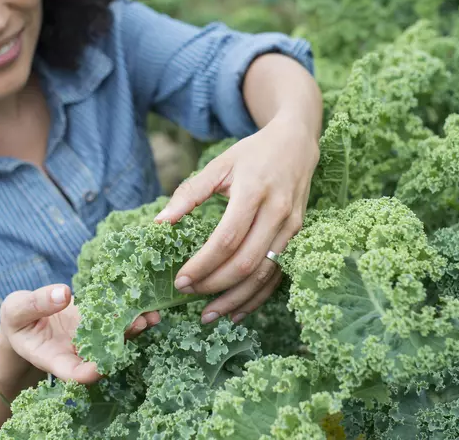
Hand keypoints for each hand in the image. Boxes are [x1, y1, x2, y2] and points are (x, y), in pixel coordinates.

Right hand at [0, 284, 160, 384]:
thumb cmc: (17, 320)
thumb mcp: (15, 310)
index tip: (100, 367)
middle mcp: (77, 353)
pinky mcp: (98, 322)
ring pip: (116, 337)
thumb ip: (35, 304)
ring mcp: (90, 338)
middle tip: (139, 325)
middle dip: (122, 343)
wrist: (27, 318)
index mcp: (52, 358)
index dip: (87, 373)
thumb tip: (63, 293)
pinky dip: (132, 312)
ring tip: (152, 315)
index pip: (72, 372)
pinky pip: (117, 319)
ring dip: (135, 327)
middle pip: (103, 355)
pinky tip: (147, 304)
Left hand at [154, 116, 319, 323]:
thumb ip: (190, 193)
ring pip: (263, 274)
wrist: (297, 144)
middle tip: (188, 296)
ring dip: (235, 299)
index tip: (180, 280)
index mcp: (254, 192)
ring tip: (209, 315)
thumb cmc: (253, 154)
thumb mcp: (219, 164)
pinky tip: (237, 311)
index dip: (202, 264)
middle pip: (246, 262)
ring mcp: (291, 228)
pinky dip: (257, 297)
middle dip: (215, 285)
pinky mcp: (297, 237)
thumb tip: (160, 222)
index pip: (227, 239)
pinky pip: (277, 275)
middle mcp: (277, 213)